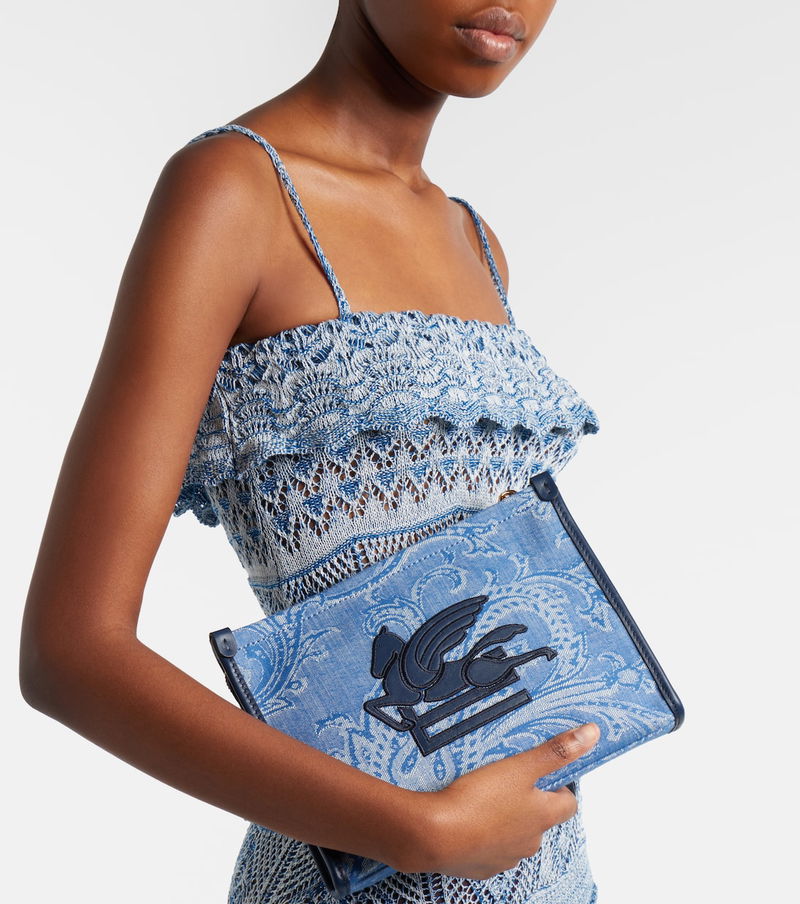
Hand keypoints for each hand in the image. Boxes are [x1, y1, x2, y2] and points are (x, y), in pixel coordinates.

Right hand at [415, 722, 599, 879]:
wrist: (436, 836)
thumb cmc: (478, 800)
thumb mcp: (520, 766)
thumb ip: (555, 750)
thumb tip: (591, 735)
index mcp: (542, 816)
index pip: (568, 803)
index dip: (560, 787)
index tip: (546, 773)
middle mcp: (530, 841)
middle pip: (540, 819)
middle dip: (529, 802)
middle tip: (509, 779)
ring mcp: (506, 857)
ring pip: (515, 835)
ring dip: (506, 819)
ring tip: (483, 797)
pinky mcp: (481, 866)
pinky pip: (490, 849)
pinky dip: (484, 835)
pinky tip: (467, 818)